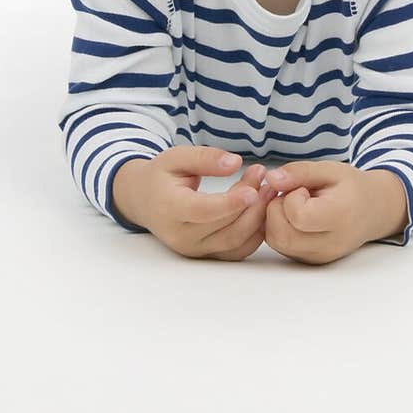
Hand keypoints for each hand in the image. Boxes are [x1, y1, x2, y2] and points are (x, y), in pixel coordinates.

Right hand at [111, 147, 280, 260]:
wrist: (145, 201)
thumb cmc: (161, 177)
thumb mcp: (176, 158)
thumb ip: (204, 158)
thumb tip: (235, 163)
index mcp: (169, 209)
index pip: (202, 210)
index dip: (230, 202)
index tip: (253, 190)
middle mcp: (181, 235)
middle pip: (224, 225)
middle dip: (251, 202)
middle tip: (264, 177)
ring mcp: (194, 249)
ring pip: (234, 240)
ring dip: (257, 217)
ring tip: (267, 190)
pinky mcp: (206, 255)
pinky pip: (237, 251)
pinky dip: (255, 234)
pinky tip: (262, 210)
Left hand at [261, 160, 396, 264]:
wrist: (373, 211)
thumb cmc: (351, 188)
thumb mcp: (330, 169)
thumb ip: (300, 172)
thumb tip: (271, 179)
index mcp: (340, 217)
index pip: (298, 216)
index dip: (291, 197)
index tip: (303, 189)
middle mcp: (330, 244)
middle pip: (281, 234)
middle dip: (275, 208)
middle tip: (292, 195)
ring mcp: (319, 256)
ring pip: (276, 241)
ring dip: (274, 218)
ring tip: (293, 204)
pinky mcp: (311, 261)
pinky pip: (280, 246)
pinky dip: (278, 228)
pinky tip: (293, 216)